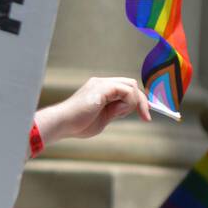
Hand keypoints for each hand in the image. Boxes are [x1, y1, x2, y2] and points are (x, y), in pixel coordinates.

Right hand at [35, 77, 150, 145]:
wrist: (62, 124)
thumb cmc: (77, 125)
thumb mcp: (103, 118)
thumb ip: (115, 111)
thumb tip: (127, 109)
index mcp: (101, 90)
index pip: (126, 89)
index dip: (138, 101)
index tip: (145, 116)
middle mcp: (101, 83)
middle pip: (131, 84)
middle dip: (142, 101)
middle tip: (145, 117)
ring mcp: (101, 84)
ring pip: (131, 85)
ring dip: (134, 102)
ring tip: (122, 115)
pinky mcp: (102, 88)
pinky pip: (126, 90)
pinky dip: (129, 102)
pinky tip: (119, 112)